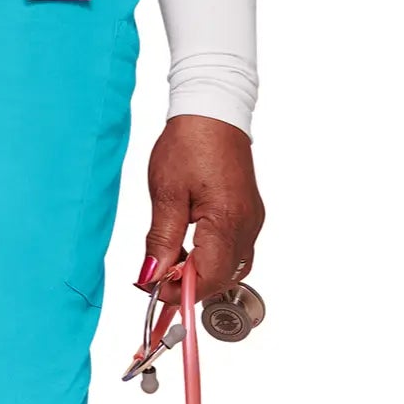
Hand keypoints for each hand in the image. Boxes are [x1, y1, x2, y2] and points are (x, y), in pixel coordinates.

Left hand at [135, 115, 264, 299]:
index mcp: (227, 221)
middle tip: (156, 277)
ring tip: (170, 261)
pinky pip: (234, 251)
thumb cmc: (190, 143)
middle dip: (188, 286)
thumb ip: (161, 240)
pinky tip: (188, 250)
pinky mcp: (249, 216)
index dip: (178, 292)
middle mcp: (246, 225)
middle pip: (221, 278)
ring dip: (199, 274)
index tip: (152, 290)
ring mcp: (251, 221)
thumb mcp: (166, 194)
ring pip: (229, 268)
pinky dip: (211, 259)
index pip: (207, 278)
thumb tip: (151, 275)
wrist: (213, 111)